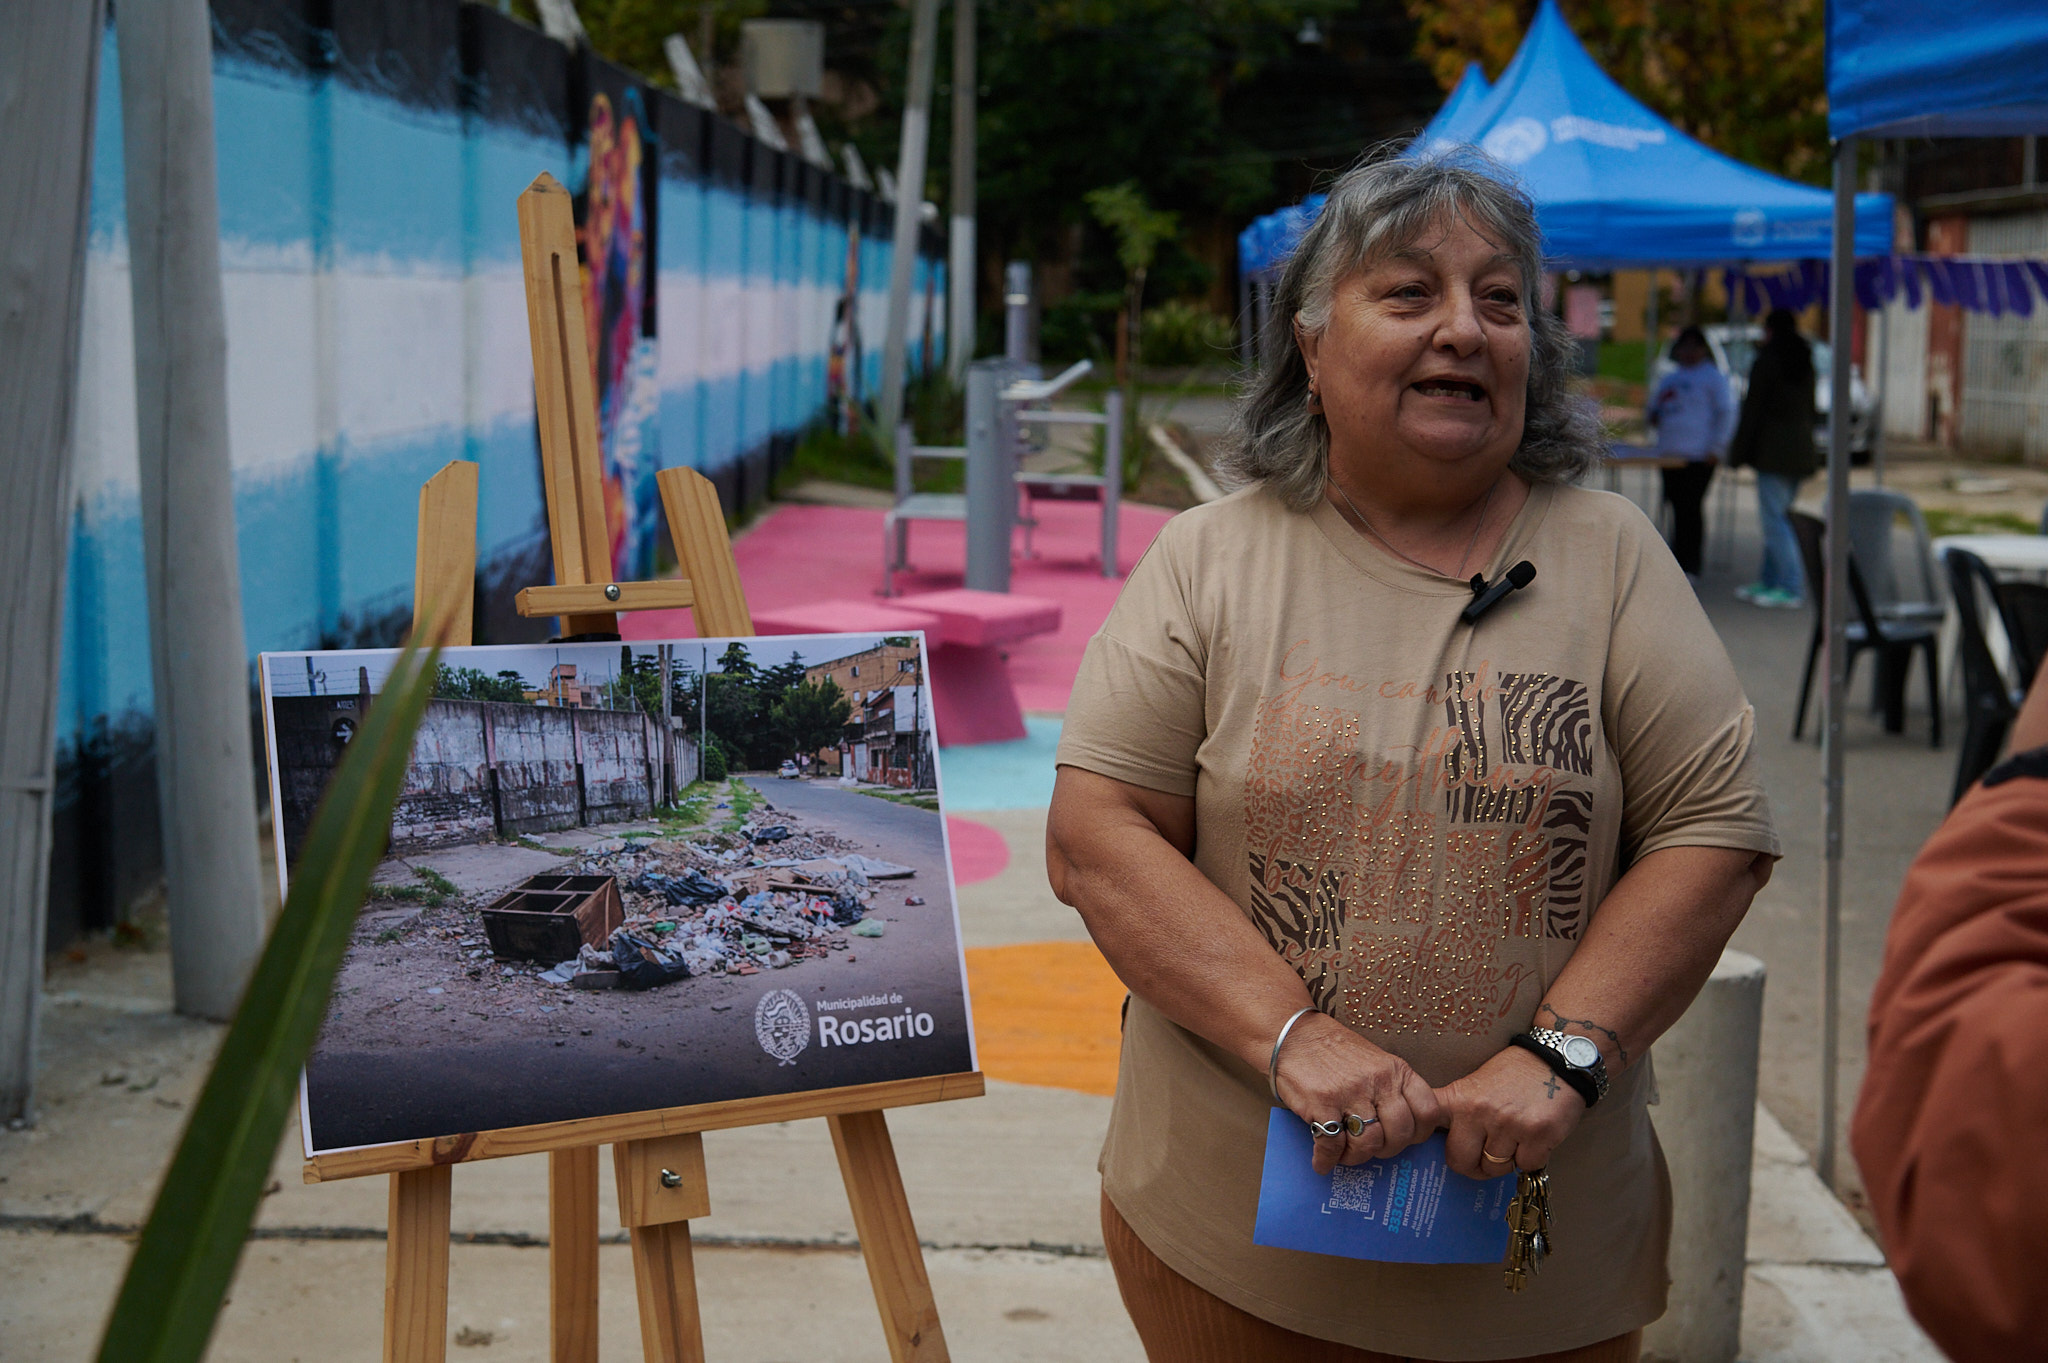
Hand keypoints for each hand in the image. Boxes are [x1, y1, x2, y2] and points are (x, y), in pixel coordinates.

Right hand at [1273, 1013, 1442, 1175]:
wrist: (1294, 1036)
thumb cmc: (1335, 1051)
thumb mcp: (1376, 1061)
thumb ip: (1392, 1089)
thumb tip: (1402, 1129)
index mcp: (1396, 1070)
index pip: (1428, 1111)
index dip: (1419, 1133)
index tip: (1405, 1138)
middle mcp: (1378, 1081)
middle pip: (1400, 1133)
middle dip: (1388, 1150)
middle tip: (1374, 1149)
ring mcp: (1350, 1093)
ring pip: (1369, 1143)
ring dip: (1357, 1157)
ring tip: (1346, 1154)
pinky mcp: (1322, 1103)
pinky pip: (1333, 1144)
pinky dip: (1327, 1160)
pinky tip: (1323, 1161)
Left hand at [1434, 1046, 1586, 1179]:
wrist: (1556, 1061)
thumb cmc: (1514, 1075)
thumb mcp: (1475, 1083)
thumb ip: (1457, 1110)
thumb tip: (1440, 1143)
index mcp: (1460, 1097)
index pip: (1429, 1123)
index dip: (1422, 1137)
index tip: (1426, 1145)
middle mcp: (1480, 1111)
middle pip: (1460, 1162)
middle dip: (1473, 1164)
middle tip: (1485, 1155)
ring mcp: (1509, 1124)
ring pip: (1495, 1167)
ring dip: (1506, 1161)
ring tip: (1514, 1139)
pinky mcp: (1537, 1135)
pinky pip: (1526, 1166)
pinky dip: (1531, 1159)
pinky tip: (1533, 1139)